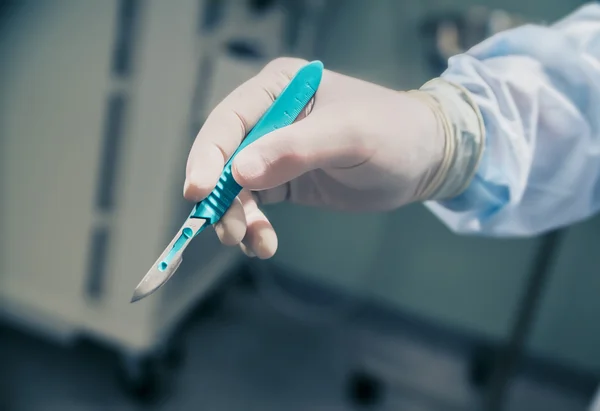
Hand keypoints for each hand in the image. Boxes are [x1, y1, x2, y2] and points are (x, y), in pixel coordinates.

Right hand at [184, 58, 444, 258]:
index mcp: (278, 88)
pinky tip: (263, 244)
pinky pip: (255, 205)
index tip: (198, 193)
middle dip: (221, 197)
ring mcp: (274, 151)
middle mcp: (268, 118)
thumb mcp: (349, 136)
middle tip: (230, 232)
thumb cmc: (392, 134)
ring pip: (235, 188)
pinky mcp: (284, 180)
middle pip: (224, 158)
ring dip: (237, 218)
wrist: (422, 160)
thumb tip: (240, 173)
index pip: (228, 121)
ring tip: (255, 242)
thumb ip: (296, 149)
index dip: (208, 156)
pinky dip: (253, 227)